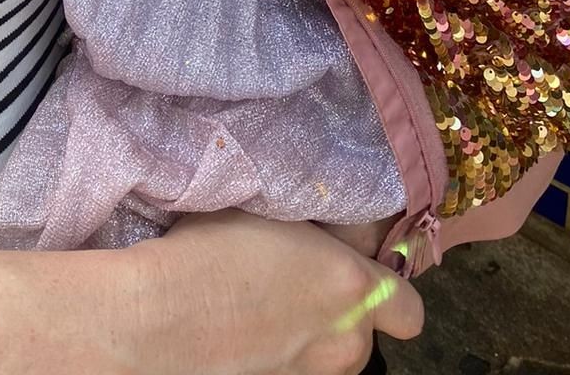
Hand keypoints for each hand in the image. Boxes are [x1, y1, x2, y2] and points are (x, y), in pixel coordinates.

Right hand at [118, 209, 422, 374]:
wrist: (160, 315)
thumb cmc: (210, 249)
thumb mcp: (270, 211)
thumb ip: (313, 229)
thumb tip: (324, 232)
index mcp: (352, 287)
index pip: (409, 310)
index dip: (388, 294)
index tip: (355, 273)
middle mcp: (345, 341)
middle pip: (364, 333)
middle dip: (340, 311)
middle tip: (298, 283)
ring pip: (332, 357)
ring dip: (313, 336)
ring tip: (265, 310)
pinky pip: (298, 370)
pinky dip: (282, 355)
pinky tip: (246, 334)